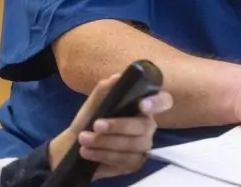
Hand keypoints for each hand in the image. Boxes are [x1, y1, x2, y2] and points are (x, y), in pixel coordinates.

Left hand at [48, 73, 173, 178]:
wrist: (77, 144)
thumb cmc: (90, 118)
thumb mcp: (94, 103)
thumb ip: (105, 89)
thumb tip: (117, 77)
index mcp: (142, 105)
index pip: (163, 101)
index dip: (157, 103)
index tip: (142, 105)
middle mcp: (148, 125)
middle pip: (142, 127)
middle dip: (117, 126)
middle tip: (96, 125)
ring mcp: (143, 145)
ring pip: (131, 146)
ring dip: (105, 143)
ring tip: (84, 139)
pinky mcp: (135, 163)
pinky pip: (123, 160)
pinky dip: (103, 155)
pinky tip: (88, 152)